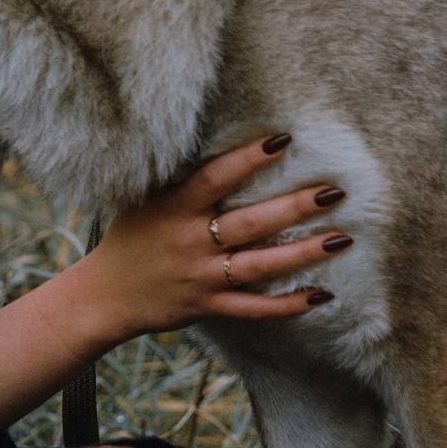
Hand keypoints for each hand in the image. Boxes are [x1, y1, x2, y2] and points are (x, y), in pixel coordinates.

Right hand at [71, 134, 352, 345]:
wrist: (105, 296)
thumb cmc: (129, 240)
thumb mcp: (145, 203)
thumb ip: (178, 182)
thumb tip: (214, 144)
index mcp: (174, 210)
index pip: (215, 178)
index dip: (248, 158)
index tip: (283, 139)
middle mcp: (190, 242)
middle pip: (250, 222)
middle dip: (294, 207)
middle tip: (334, 192)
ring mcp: (202, 276)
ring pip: (260, 266)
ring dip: (303, 253)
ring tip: (341, 239)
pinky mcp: (209, 305)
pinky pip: (254, 307)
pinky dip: (288, 305)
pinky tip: (322, 295)